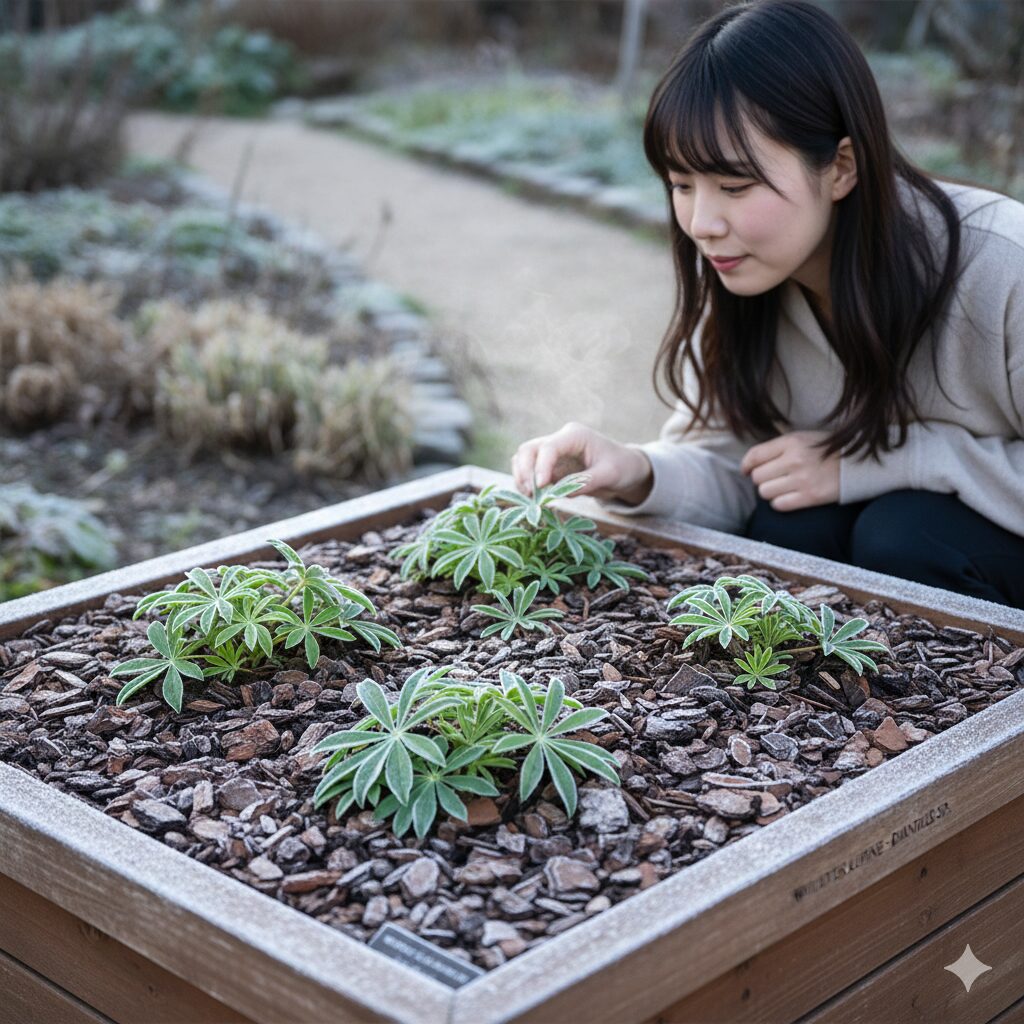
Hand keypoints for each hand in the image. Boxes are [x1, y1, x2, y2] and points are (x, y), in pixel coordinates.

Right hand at [511, 421, 652, 503]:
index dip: (540, 466)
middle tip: (529, 494)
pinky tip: (533, 498)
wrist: (625, 469)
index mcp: (575, 435)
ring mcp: (553, 454)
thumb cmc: (621, 467)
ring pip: (524, 459)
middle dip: (524, 471)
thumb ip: (587, 482)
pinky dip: (526, 484)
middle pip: (529, 449)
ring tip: (530, 498)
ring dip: (522, 478)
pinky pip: (530, 472)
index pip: (549, 447)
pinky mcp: (550, 467)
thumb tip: (562, 493)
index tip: (540, 486)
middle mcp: (560, 440)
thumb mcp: (610, 475)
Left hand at [739, 430, 839, 510]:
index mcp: (791, 442)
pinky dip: (780, 503)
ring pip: (765, 492)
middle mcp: (794, 460)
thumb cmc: (827, 451)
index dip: (746, 465)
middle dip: (761, 479)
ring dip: (770, 492)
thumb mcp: (803, 438)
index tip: (746, 470)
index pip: (755, 455)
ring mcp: (802, 479)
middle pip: (757, 477)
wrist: (860, 465)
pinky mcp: (810, 497)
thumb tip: (751, 462)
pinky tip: (788, 497)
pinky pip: (779, 505)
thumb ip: (779, 447)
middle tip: (772, 479)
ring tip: (781, 488)